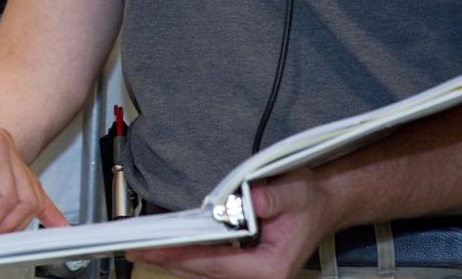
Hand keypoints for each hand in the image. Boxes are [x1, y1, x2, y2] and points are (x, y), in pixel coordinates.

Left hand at [125, 170, 333, 278]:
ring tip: (145, 250)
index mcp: (270, 266)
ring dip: (176, 261)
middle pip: (205, 272)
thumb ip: (270, 198)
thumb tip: (246, 200)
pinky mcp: (244, 265)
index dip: (185, 257)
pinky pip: (211, 266)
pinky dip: (189, 258)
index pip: (218, 264)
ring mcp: (251, 273)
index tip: (159, 250)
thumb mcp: (294, 192)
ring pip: (205, 272)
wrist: (323, 205)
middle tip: (138, 250)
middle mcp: (259, 276)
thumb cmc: (308, 200)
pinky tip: (169, 249)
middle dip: (170, 261)